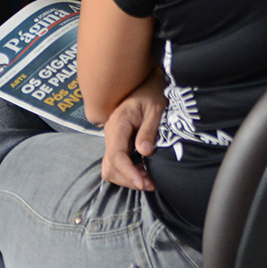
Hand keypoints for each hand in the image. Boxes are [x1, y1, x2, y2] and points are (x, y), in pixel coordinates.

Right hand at [100, 71, 165, 191]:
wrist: (147, 83)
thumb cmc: (152, 93)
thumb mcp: (155, 109)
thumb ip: (149, 130)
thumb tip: (144, 152)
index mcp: (118, 124)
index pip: (117, 155)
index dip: (128, 172)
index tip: (142, 183)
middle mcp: (111, 133)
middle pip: (111, 166)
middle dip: (129, 179)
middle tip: (151, 184)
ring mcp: (112, 139)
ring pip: (111, 168)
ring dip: (128, 178)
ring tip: (149, 181)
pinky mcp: (118, 143)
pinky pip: (116, 164)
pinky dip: (128, 173)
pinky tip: (144, 173)